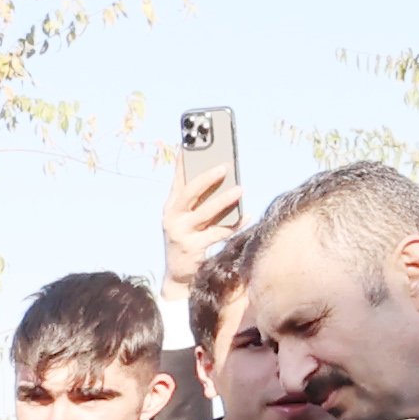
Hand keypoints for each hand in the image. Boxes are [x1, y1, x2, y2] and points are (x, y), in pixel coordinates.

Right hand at [161, 149, 243, 292]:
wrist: (178, 277)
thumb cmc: (187, 241)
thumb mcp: (187, 220)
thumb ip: (198, 202)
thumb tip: (224, 180)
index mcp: (171, 207)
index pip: (177, 179)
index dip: (182, 161)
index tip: (189, 143)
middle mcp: (172, 218)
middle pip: (188, 193)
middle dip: (206, 178)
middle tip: (224, 167)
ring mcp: (181, 233)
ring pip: (205, 213)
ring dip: (224, 200)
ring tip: (240, 189)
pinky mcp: (192, 248)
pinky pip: (218, 233)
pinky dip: (234, 224)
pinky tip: (247, 215)